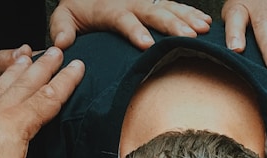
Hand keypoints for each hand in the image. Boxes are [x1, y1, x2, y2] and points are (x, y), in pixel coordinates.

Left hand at [0, 47, 84, 157]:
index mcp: (19, 122)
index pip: (49, 98)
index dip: (66, 82)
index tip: (78, 66)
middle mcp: (2, 112)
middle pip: (28, 83)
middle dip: (45, 67)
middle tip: (56, 51)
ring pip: (5, 85)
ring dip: (18, 70)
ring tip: (26, 57)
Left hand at [50, 0, 211, 49]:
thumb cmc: (79, 7)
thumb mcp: (64, 16)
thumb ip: (61, 28)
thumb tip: (62, 43)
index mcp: (110, 8)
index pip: (123, 18)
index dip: (134, 30)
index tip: (146, 44)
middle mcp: (130, 2)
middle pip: (153, 12)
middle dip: (171, 24)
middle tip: (187, 37)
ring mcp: (144, 1)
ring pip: (168, 7)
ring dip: (187, 18)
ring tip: (202, 30)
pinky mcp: (154, 2)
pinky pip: (174, 5)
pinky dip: (190, 12)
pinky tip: (205, 22)